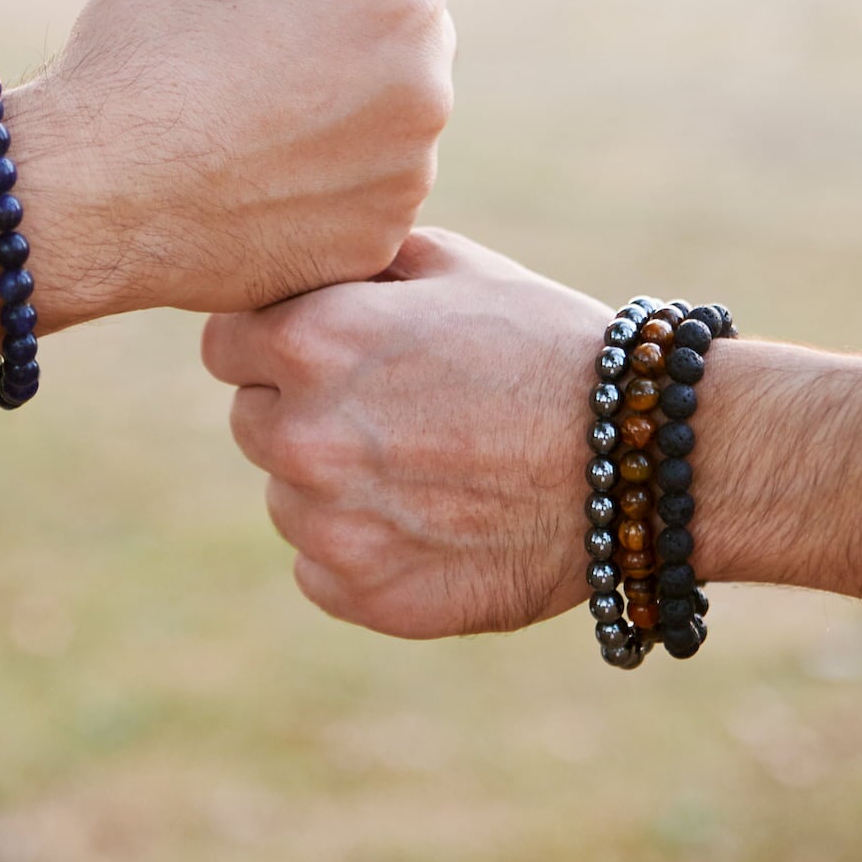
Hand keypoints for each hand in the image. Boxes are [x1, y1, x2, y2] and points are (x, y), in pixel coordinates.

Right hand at [24, 0, 454, 317]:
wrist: (90, 194)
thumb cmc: (140, 54)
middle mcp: (427, 87)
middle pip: (416, 26)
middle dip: (356, 23)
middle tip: (257, 53)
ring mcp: (406, 175)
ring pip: (396, 112)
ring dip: (346, 104)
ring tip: (248, 121)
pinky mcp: (377, 240)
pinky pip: (372, 186)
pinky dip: (330, 179)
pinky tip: (254, 178)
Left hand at [201, 229, 606, 637]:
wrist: (637, 455)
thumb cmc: (545, 344)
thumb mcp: (452, 265)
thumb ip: (355, 268)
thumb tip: (302, 272)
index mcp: (312, 341)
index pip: (224, 344)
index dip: (270, 340)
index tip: (316, 349)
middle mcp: (304, 435)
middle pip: (251, 421)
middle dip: (299, 408)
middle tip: (386, 407)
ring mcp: (332, 525)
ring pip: (286, 497)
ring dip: (331, 482)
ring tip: (425, 463)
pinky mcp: (367, 596)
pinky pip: (320, 567)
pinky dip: (359, 547)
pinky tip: (431, 518)